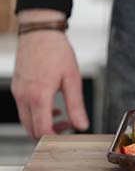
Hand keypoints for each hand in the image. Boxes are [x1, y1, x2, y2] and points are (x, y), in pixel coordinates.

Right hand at [11, 10, 88, 138]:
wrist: (39, 32)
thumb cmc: (56, 51)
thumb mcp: (72, 78)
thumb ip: (76, 105)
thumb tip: (82, 125)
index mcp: (39, 96)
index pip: (42, 129)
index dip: (55, 138)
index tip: (68, 136)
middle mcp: (24, 96)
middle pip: (31, 129)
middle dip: (48, 134)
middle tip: (67, 128)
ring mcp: (18, 92)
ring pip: (26, 120)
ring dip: (42, 124)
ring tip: (62, 118)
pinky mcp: (17, 87)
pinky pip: (24, 109)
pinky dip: (36, 114)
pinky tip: (52, 107)